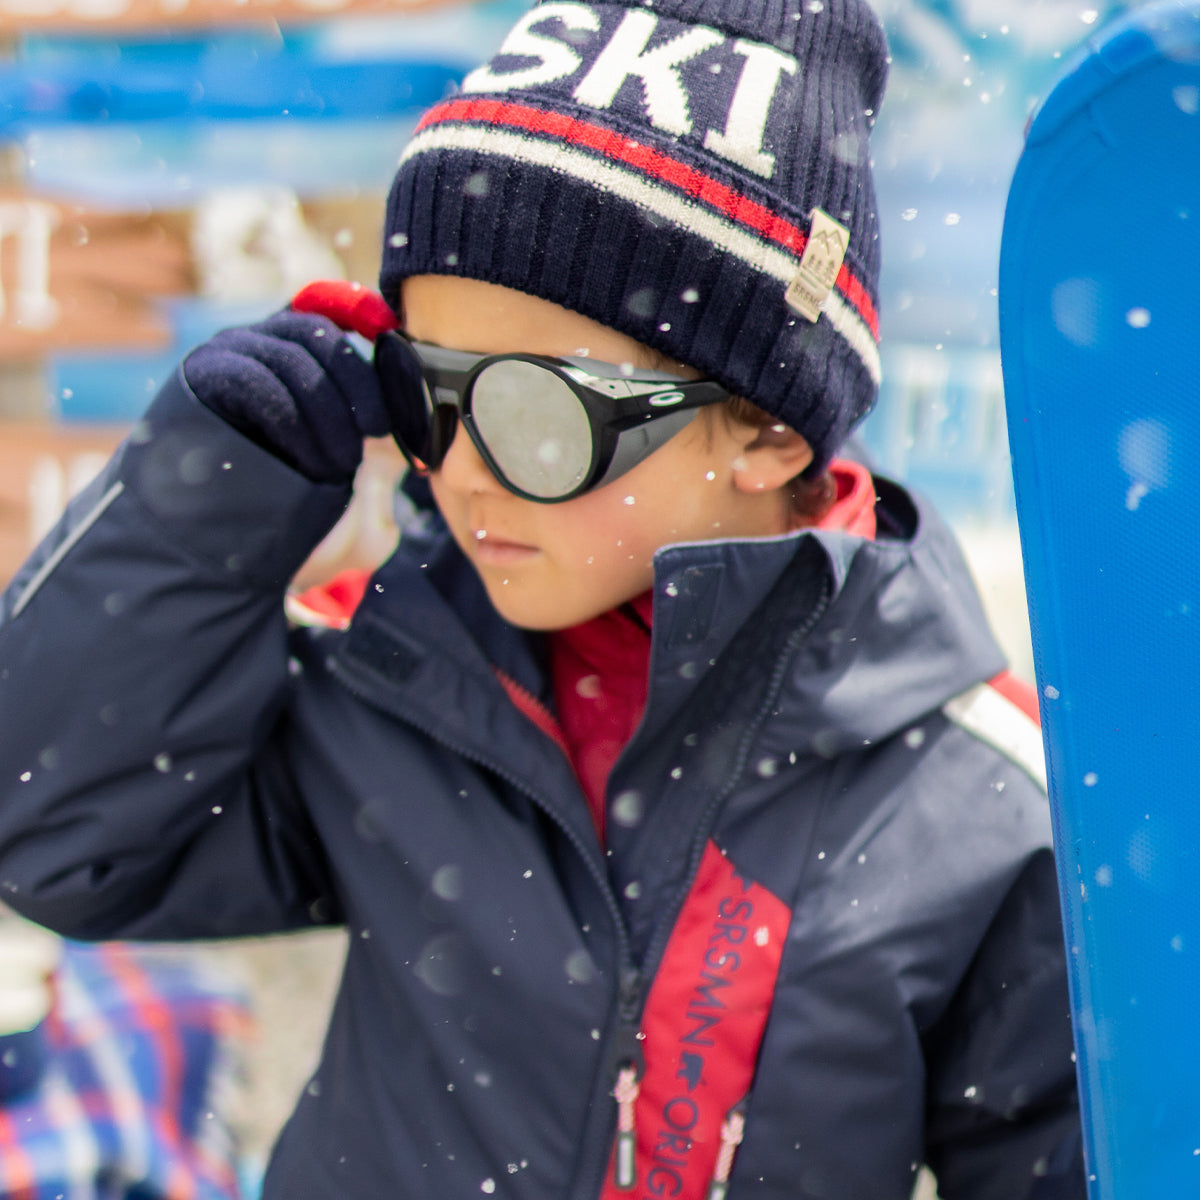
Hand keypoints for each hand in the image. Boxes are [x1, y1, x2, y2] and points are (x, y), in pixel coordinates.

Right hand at [183, 304, 390, 484]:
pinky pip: (255, 380)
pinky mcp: (201, 373)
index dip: (357, 308)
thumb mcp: (336, 459)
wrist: (216, 529)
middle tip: (378, 431)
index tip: (385, 329)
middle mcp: (257, 339)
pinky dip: (291, 419)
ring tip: (343, 462)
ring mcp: (226, 351)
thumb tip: (397, 405)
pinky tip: (308, 459)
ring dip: (328, 413)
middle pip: (316, 334)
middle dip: (357, 382)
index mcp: (290, 348)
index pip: (326, 308)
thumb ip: (360, 425)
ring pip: (291, 358)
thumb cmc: (284, 495)